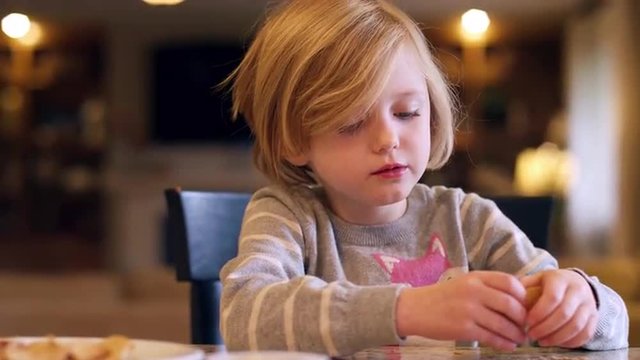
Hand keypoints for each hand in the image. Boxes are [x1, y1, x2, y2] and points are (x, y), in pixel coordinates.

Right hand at [396, 271, 527, 350]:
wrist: (415, 309)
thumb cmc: (443, 296)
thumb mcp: (465, 283)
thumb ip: (487, 287)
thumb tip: (517, 299)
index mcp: (476, 277)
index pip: (510, 282)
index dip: (523, 296)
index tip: (526, 306)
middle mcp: (474, 291)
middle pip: (511, 304)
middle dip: (523, 319)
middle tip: (526, 326)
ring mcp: (469, 310)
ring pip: (503, 324)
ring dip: (516, 334)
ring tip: (520, 338)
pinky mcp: (464, 329)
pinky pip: (491, 338)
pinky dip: (504, 343)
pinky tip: (508, 346)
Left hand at [520, 269, 597, 347]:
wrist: (576, 283)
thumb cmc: (550, 283)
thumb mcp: (537, 278)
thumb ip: (524, 286)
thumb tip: (510, 298)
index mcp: (561, 279)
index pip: (552, 297)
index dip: (539, 312)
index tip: (526, 322)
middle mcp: (578, 290)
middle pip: (564, 314)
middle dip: (546, 328)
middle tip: (531, 335)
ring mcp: (589, 305)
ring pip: (576, 326)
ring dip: (557, 337)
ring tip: (541, 342)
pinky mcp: (595, 318)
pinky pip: (586, 334)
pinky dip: (571, 342)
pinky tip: (556, 343)